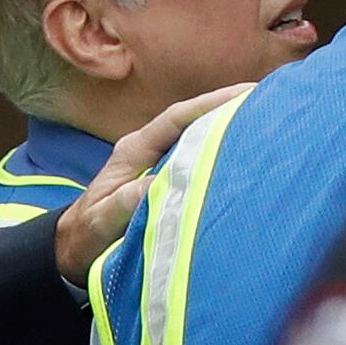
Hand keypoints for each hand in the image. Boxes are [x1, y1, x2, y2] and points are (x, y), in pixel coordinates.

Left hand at [54, 85, 250, 281]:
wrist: (75, 250)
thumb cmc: (86, 235)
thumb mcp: (102, 220)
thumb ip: (126, 202)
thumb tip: (158, 184)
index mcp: (134, 150)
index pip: (176, 118)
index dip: (209, 103)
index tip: (243, 94)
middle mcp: (149, 150)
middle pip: (194, 121)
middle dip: (229, 109)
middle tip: (270, 101)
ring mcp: (159, 165)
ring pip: (198, 140)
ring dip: (228, 131)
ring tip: (268, 123)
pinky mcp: (166, 182)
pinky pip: (198, 163)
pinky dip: (221, 157)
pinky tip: (246, 158)